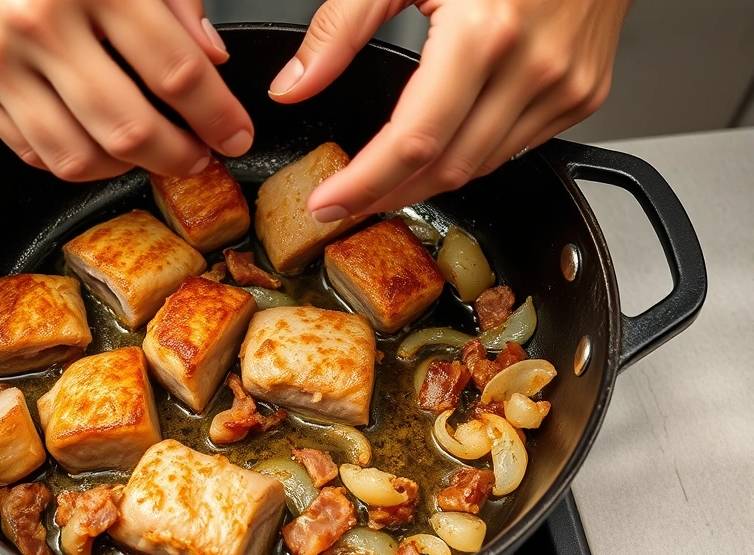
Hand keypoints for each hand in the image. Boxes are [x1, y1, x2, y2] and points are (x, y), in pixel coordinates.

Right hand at [0, 0, 253, 180]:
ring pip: (77, 156)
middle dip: (178, 156)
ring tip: (149, 154)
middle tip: (198, 156)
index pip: (176, 71)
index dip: (216, 115)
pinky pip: (30, 150)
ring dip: (126, 169)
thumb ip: (174, 0)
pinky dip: (73, 160)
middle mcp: (37, 23)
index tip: (234, 134)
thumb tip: (210, 59)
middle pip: (129, 129)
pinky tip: (97, 145)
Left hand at [268, 0, 630, 220]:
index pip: (413, 141)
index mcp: (485, 33)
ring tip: (386, 180)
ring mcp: (565, 87)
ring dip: (429, 183)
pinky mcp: (583, 95)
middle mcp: (532, 67)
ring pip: (482, 168)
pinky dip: (473, 157)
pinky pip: (517, 148)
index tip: (329, 204)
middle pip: (447, 168)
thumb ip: (342, 27)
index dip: (364, 184)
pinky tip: (444, 147)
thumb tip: (294, 83)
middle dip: (389, 194)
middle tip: (348, 200)